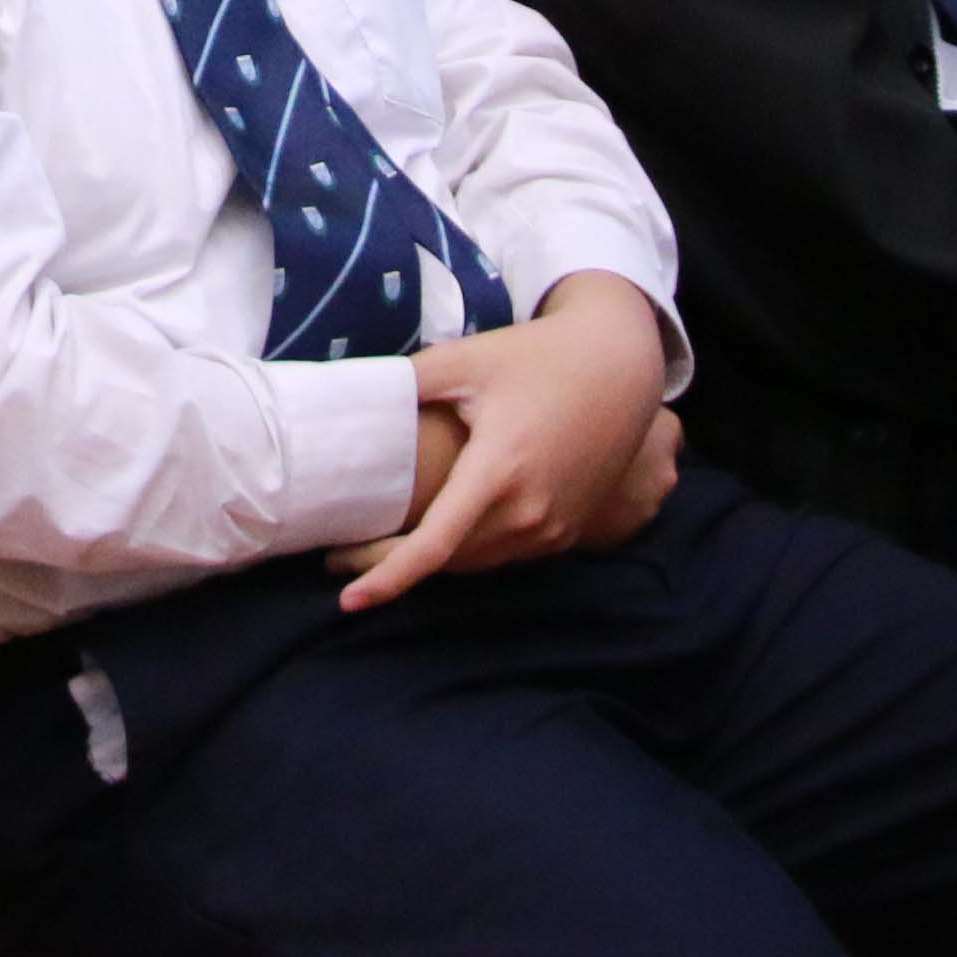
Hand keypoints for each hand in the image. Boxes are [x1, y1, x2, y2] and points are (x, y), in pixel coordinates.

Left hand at [324, 273, 673, 611]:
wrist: (620, 367)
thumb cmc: (537, 356)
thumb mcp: (466, 358)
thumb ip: (406, 381)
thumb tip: (351, 395)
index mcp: (498, 469)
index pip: (434, 544)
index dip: (387, 577)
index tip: (347, 600)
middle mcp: (529, 511)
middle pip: (446, 561)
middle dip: (388, 566)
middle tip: (337, 560)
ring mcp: (552, 527)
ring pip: (474, 563)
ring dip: (429, 563)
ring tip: (376, 550)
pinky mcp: (567, 531)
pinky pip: (504, 555)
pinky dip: (465, 553)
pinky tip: (436, 539)